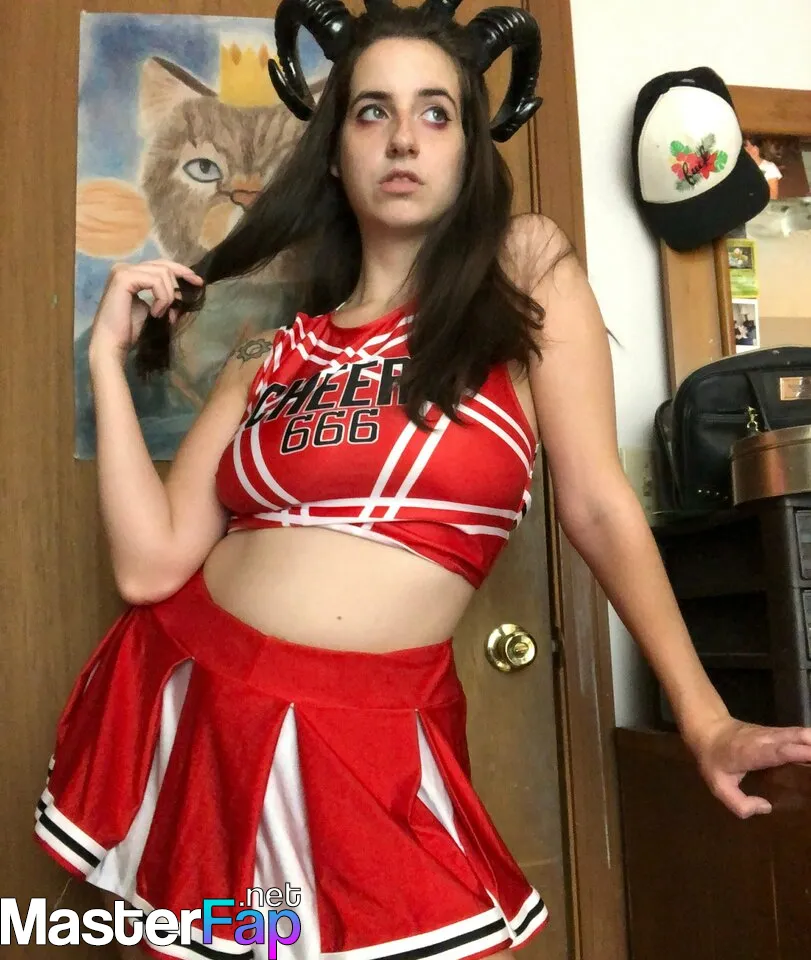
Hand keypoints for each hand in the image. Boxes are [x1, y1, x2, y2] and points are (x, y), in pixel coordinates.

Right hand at [89, 259, 202, 362]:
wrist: (112, 344)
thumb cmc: (131, 331)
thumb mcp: (154, 310)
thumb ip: (165, 298)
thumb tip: (185, 295)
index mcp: (131, 274)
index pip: (161, 265)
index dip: (182, 271)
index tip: (198, 283)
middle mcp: (125, 268)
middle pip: (164, 265)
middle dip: (179, 283)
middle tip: (184, 302)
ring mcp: (123, 271)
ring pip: (163, 273)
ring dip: (168, 296)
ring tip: (161, 314)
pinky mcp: (123, 278)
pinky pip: (155, 281)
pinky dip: (162, 298)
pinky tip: (155, 313)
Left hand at [690, 715, 810, 817]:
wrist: (707, 729)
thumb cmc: (713, 759)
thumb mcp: (718, 786)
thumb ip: (739, 804)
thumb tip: (767, 808)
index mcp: (752, 752)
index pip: (777, 751)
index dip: (797, 752)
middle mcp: (766, 740)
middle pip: (795, 738)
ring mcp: (773, 734)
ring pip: (799, 734)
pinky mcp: (777, 733)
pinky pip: (798, 735)